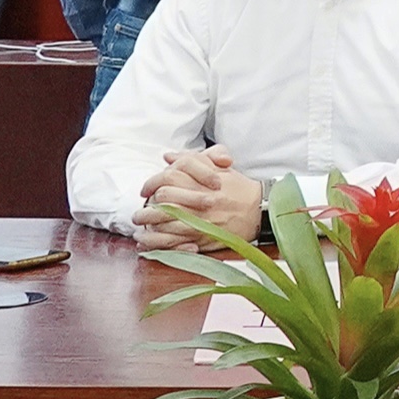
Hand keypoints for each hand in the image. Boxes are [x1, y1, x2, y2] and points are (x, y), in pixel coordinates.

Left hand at [140, 149, 263, 248]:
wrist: (260, 209)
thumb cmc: (239, 189)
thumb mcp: (220, 168)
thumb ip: (193, 160)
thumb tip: (168, 156)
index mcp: (203, 180)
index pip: (168, 178)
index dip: (151, 184)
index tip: (145, 192)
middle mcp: (200, 199)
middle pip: (163, 200)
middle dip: (146, 207)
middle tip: (138, 213)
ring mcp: (201, 219)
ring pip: (164, 222)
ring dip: (147, 225)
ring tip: (140, 227)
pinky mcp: (202, 237)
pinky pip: (173, 241)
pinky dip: (156, 242)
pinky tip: (148, 242)